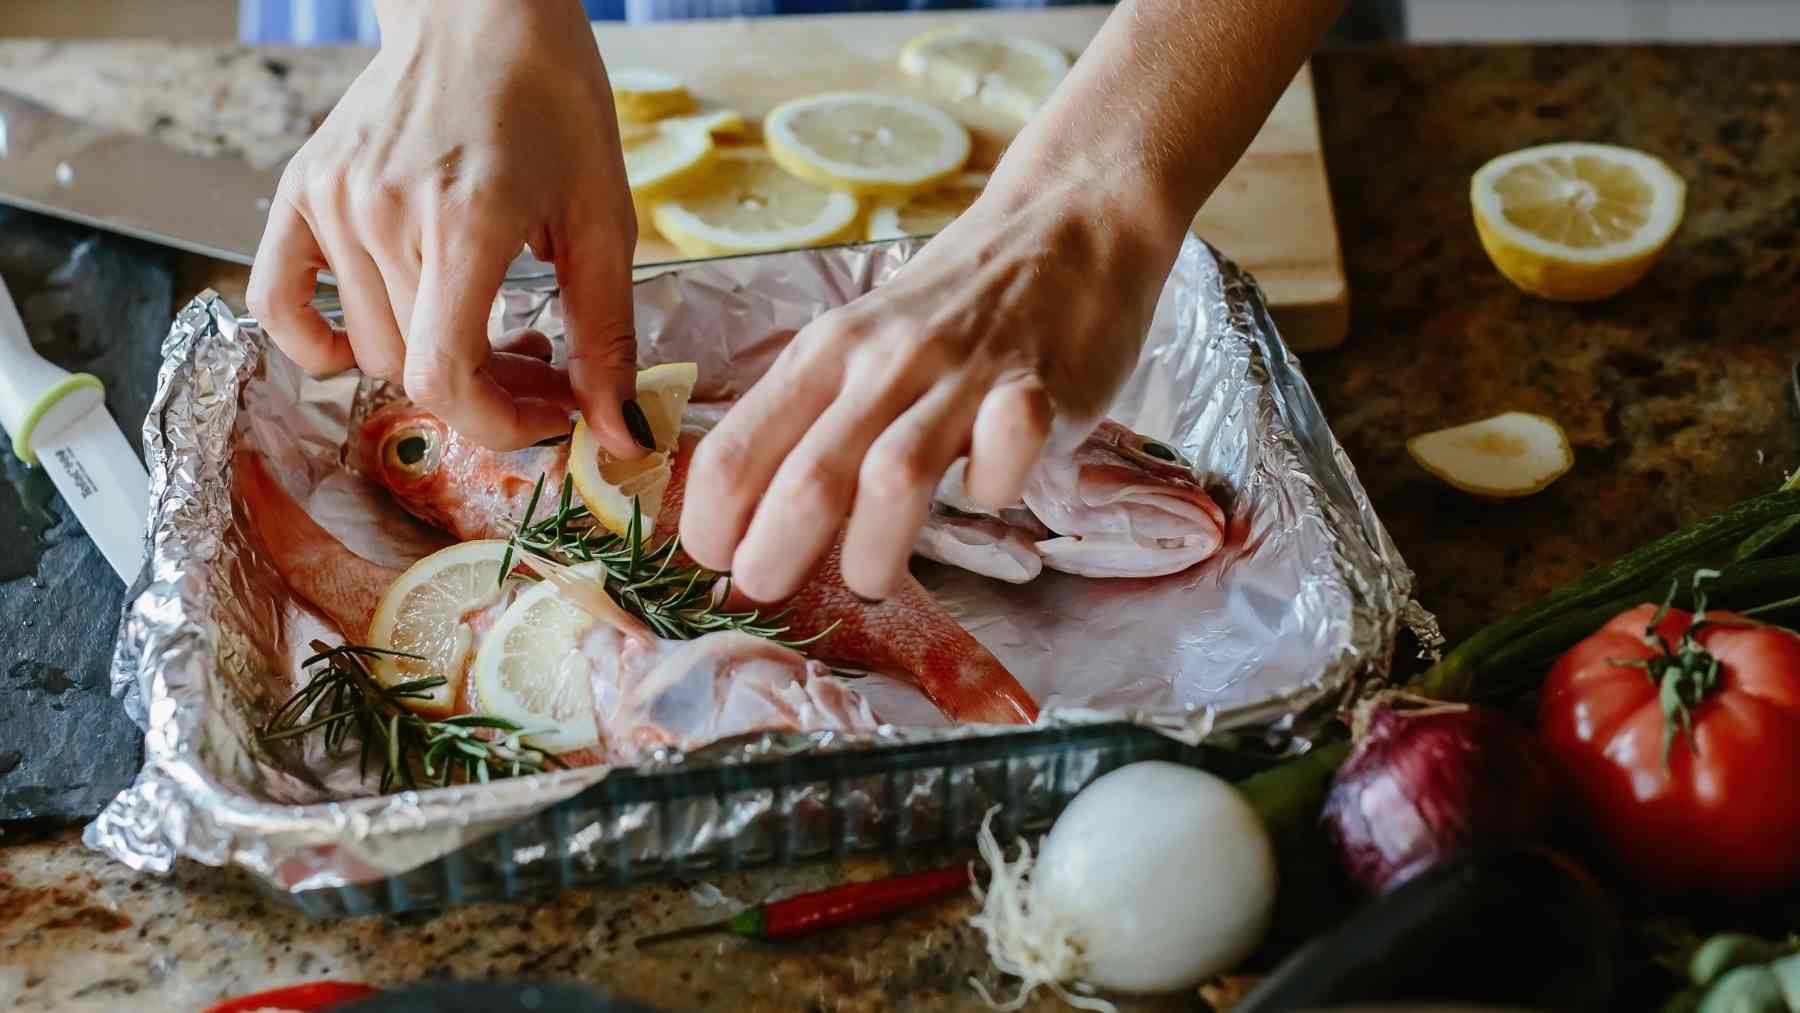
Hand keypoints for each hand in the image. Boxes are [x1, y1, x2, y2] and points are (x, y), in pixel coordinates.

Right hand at [247, 0, 649, 455]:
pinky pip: (278, 302)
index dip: (501, 424)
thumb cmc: (554, 105)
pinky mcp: (302, 190)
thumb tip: (620, 435)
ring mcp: (333, 200)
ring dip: (430, 362)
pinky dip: (322, 342)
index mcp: (466, 219)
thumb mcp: (605, 220)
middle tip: (540, 356)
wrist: (483, 13)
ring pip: (369, 348)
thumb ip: (608, 336)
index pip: (445, 376)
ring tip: (488, 320)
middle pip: (416, 370)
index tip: (550, 415)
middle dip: (490, 389)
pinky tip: (389, 328)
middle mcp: (384, 212)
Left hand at [678, 172, 1188, 601]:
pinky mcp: (1040, 390)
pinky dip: (992, 491)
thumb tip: (750, 512)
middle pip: (807, 479)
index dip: (710, 522)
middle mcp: (884, 361)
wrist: (1068, 223)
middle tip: (766, 590)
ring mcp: (963, 376)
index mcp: (825, 351)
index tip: (716, 562)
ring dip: (871, 552)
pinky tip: (986, 492)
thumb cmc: (953, 302)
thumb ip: (816, 413)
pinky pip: (1005, 457)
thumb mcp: (861, 340)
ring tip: (867, 582)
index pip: (736, 449)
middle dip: (771, 554)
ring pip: (894, 478)